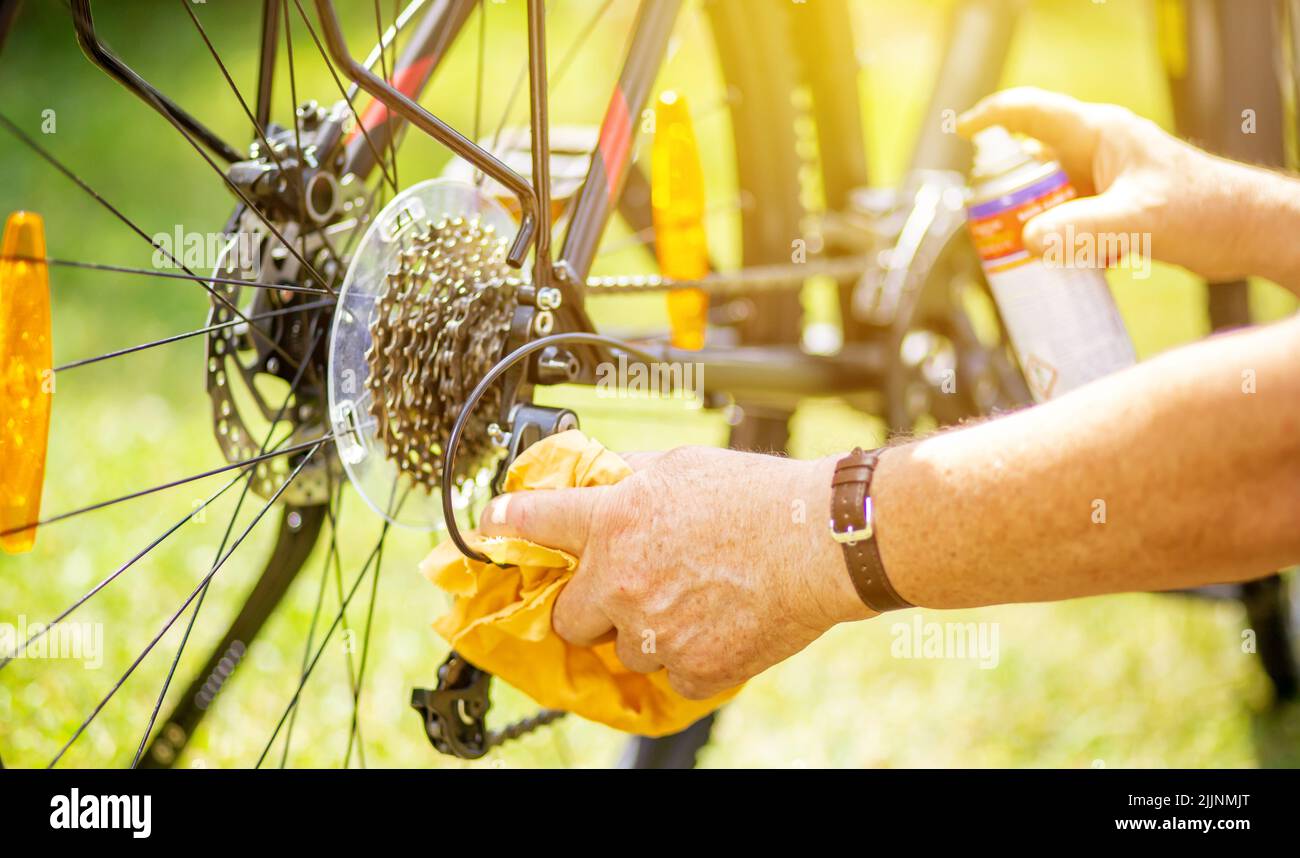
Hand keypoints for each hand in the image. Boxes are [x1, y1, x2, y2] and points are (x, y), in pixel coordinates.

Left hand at [480, 446, 871, 698]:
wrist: (822, 542)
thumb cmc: (760, 496)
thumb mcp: (682, 467)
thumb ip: (631, 480)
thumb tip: (604, 482)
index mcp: (613, 521)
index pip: (535, 522)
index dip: (506, 522)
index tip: (492, 525)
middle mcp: (621, 580)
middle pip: (568, 617)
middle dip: (592, 605)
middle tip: (628, 588)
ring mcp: (654, 631)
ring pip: (624, 648)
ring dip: (646, 631)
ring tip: (694, 600)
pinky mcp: (692, 669)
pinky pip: (670, 674)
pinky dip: (689, 658)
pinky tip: (719, 625)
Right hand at [957, 86, 1263, 281]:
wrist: (1246, 231)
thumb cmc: (1205, 211)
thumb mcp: (1139, 221)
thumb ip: (1082, 229)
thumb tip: (1027, 240)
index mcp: (1100, 134)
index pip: (1032, 113)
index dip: (991, 117)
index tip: (959, 134)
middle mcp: (1097, 151)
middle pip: (1032, 163)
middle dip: (1004, 194)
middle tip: (990, 228)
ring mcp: (1104, 180)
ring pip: (1047, 196)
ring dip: (1030, 223)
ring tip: (1018, 255)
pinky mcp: (1112, 208)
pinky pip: (1067, 219)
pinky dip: (1055, 240)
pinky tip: (1057, 267)